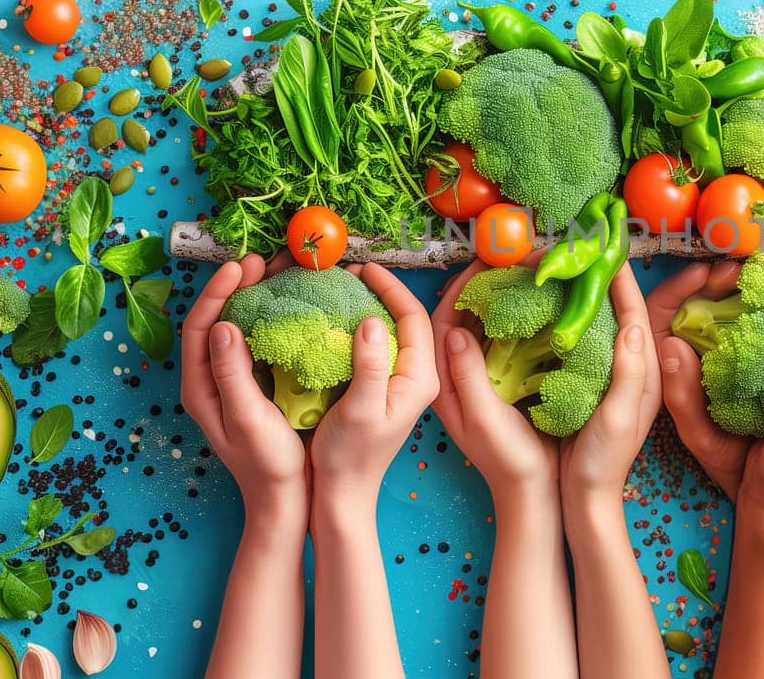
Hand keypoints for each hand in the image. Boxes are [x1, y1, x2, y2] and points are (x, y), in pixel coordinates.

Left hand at [180, 254, 307, 512]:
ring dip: (254, 297)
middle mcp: (210, 379)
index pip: (200, 327)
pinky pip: (256, 340)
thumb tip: (223, 326)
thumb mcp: (248, 417)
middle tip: (265, 259)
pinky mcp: (254, 384)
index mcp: (200, 387)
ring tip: (279, 271)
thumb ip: (231, 373)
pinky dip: (270, 317)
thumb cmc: (267, 465)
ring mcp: (232, 381)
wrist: (285, 501)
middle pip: (217, 320)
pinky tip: (292, 305)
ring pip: (237, 326)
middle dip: (236, 286)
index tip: (241, 266)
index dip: (217, 292)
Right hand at [309, 263, 439, 494]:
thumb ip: (370, 365)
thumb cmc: (350, 457)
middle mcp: (418, 378)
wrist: (343, 493)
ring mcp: (402, 383)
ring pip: (395, 331)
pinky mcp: (386, 388)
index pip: (415, 319)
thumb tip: (372, 319)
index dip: (391, 288)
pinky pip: (381, 346)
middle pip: (409, 320)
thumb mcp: (360, 409)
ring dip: (374, 306)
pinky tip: (343, 317)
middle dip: (384, 291)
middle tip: (352, 273)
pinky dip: (365, 326)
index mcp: (421, 380)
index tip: (364, 269)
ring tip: (346, 288)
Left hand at [431, 258, 559, 495]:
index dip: (454, 287)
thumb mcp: (480, 418)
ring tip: (517, 266)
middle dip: (476, 282)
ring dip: (494, 293)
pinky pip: (498, 338)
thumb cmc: (506, 460)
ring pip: (479, 323)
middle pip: (458, 315)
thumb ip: (466, 374)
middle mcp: (454, 373)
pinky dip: (510, 314)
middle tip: (503, 254)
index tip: (479, 260)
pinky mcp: (497, 381)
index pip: (437, 320)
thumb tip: (454, 328)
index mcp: (442, 381)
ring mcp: (476, 377)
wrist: (531, 493)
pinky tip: (530, 298)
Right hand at [559, 267, 659, 501]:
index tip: (606, 244)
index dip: (623, 277)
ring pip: (610, 321)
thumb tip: (635, 325)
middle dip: (617, 275)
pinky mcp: (599, 383)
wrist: (585, 498)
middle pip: (628, 309)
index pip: (638, 311)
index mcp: (647, 371)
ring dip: (598, 291)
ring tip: (579, 261)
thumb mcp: (620, 416)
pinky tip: (562, 304)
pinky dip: (582, 316)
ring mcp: (617, 374)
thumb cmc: (604, 461)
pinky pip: (594, 339)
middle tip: (597, 243)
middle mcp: (637, 367)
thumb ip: (631, 373)